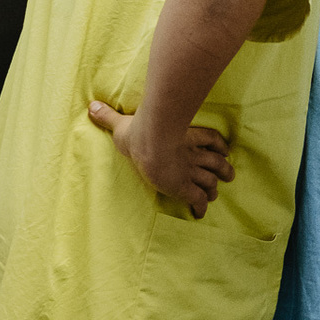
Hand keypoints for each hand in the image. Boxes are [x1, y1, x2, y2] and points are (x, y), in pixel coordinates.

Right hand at [88, 100, 234, 217]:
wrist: (149, 145)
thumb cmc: (139, 133)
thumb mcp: (122, 123)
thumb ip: (109, 116)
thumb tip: (91, 105)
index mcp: (185, 137)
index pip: (210, 139)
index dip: (218, 145)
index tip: (224, 150)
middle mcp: (191, 154)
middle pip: (216, 162)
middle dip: (223, 170)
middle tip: (228, 175)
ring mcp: (189, 172)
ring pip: (210, 181)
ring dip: (214, 188)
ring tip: (216, 194)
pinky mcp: (185, 188)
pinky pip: (197, 200)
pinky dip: (201, 207)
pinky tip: (200, 214)